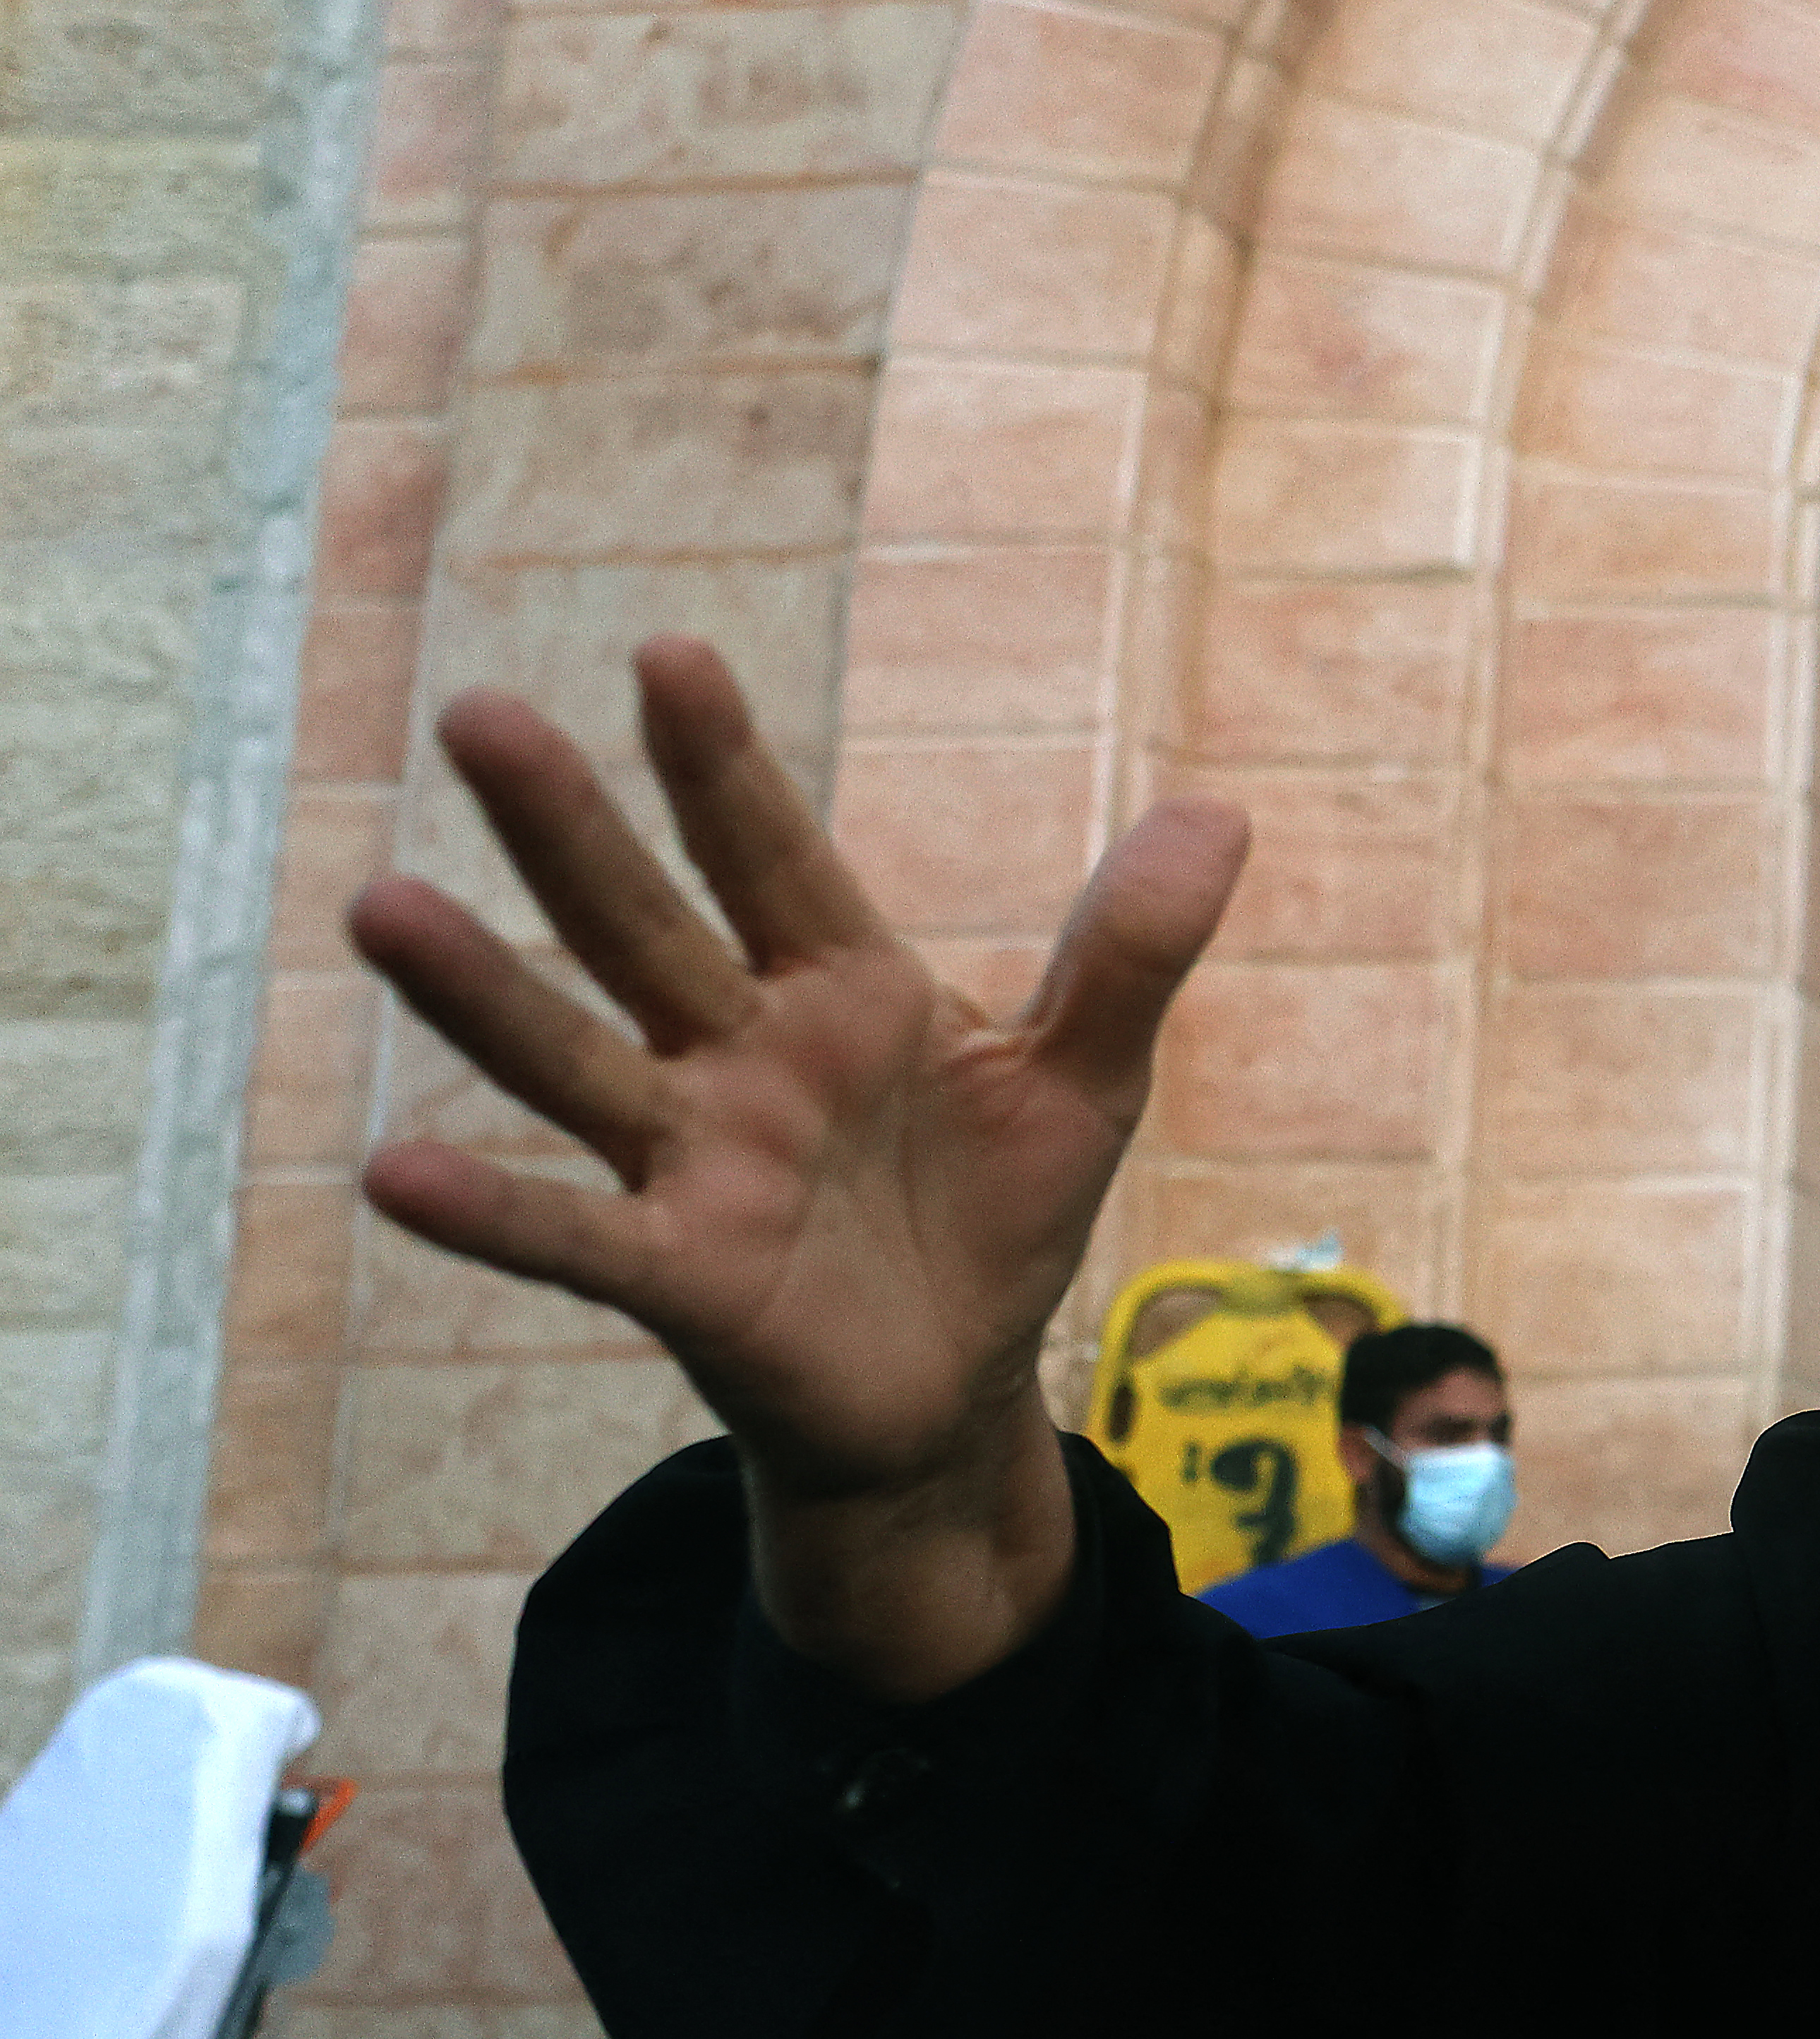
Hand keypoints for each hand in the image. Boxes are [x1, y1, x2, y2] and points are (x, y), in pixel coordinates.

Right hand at [347, 639, 1246, 1695]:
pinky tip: (391, 1173)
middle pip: (642, 925)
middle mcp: (741, 1057)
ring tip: (379, 905)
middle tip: (478, 714)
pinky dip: (490, 1213)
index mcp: (839, 988)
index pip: (771, 854)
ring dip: (480, 993)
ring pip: (576, 1060)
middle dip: (566, 829)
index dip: (721, 764)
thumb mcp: (1088, 1078)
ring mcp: (699, 1162)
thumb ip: (1132, 952)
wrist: (960, 1384)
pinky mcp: (684, 1276)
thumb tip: (1221, 810)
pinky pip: (573, 1238)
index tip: (669, 655)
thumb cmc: (999, 1214)